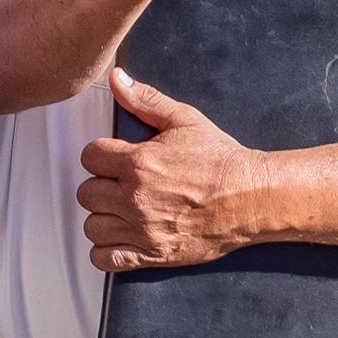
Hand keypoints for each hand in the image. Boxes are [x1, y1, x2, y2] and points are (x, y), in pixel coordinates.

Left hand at [79, 71, 262, 272]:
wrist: (251, 197)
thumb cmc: (220, 160)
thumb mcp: (184, 119)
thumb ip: (145, 100)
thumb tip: (116, 79)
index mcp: (138, 162)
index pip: (89, 157)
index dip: (100, 155)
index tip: (114, 159)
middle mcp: (134, 197)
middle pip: (86, 193)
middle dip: (101, 185)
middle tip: (121, 184)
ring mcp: (142, 228)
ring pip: (92, 226)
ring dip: (103, 217)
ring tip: (121, 210)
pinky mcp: (152, 254)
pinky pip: (105, 259)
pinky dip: (107, 251)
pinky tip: (121, 237)